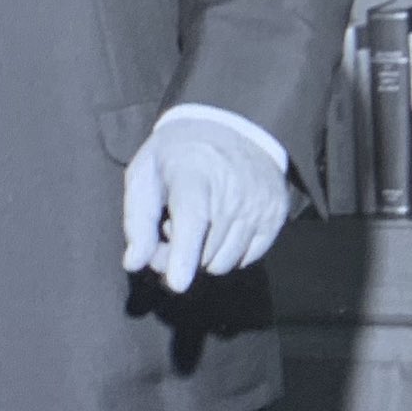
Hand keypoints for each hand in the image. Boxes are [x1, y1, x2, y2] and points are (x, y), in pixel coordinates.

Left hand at [121, 114, 287, 293]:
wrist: (230, 127)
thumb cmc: (176, 155)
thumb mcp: (144, 174)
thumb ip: (137, 220)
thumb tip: (134, 263)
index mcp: (194, 174)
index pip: (191, 220)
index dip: (182, 254)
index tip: (177, 283)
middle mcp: (234, 191)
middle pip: (204, 252)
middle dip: (178, 257)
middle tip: (167, 232)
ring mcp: (259, 205)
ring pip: (225, 262)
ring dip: (202, 256)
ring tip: (194, 223)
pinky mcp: (276, 216)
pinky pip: (247, 259)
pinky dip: (226, 253)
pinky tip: (216, 227)